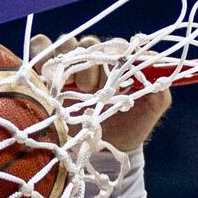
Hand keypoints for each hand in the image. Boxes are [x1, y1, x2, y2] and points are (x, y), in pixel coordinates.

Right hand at [30, 35, 173, 156]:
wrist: (103, 154)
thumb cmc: (129, 127)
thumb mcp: (152, 107)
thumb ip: (160, 84)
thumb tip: (152, 60)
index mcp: (114, 63)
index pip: (113, 44)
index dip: (116, 54)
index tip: (118, 74)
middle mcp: (91, 62)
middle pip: (86, 44)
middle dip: (92, 65)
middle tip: (93, 89)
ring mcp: (66, 68)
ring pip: (63, 44)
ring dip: (69, 63)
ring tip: (73, 89)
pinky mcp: (43, 77)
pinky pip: (38, 51)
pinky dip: (41, 57)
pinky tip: (49, 80)